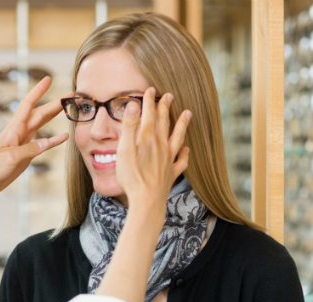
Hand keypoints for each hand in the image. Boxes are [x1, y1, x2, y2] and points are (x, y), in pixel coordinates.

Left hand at [0, 76, 69, 201]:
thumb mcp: (10, 158)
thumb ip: (30, 149)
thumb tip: (49, 142)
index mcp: (13, 129)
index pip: (28, 104)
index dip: (38, 91)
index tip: (48, 79)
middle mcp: (19, 133)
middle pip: (40, 113)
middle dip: (54, 103)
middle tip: (69, 95)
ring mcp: (23, 143)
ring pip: (41, 125)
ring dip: (54, 116)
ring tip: (67, 108)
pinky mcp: (26, 155)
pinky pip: (42, 145)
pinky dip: (54, 141)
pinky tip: (63, 137)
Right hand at [115, 88, 190, 216]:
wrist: (147, 202)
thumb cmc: (132, 177)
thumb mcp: (124, 150)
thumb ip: (129, 127)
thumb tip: (133, 105)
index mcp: (148, 139)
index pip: (149, 115)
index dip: (149, 101)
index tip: (150, 89)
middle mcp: (161, 146)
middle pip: (164, 122)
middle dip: (165, 108)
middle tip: (169, 95)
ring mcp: (168, 160)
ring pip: (177, 137)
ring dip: (182, 125)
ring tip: (188, 114)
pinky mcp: (170, 173)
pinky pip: (181, 161)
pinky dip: (185, 154)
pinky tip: (187, 150)